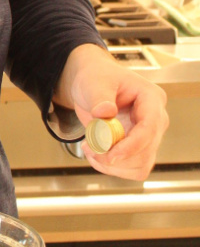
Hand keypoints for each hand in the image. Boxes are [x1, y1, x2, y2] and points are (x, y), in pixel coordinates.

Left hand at [54, 44, 168, 179]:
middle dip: (117, 157)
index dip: (131, 146)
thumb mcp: (94, 82)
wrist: (91, 85)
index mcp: (151, 98)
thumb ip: (99, 97)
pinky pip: (131, 169)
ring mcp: (148, 136)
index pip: (150, 128)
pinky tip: (96, 154)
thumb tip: (105, 112)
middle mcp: (156, 120)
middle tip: (90, 147)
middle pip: (146, 152)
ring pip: (140, 166)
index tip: (110, 155)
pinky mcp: (138, 148)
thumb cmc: (97, 77)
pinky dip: (111, 168)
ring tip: (90, 148)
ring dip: (112, 165)